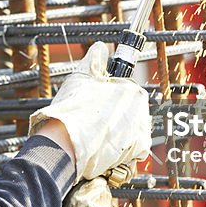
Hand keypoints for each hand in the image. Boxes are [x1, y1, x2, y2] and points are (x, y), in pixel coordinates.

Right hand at [29, 42, 150, 182]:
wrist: (63, 146)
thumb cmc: (72, 110)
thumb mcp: (82, 75)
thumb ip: (95, 59)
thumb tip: (100, 47)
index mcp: (134, 94)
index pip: (125, 92)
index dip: (107, 96)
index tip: (94, 104)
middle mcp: (142, 117)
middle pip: (127, 114)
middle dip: (112, 118)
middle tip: (91, 121)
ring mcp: (138, 140)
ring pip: (126, 135)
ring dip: (112, 136)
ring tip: (92, 137)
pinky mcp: (132, 159)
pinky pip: (125, 155)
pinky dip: (113, 154)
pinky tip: (97, 150)